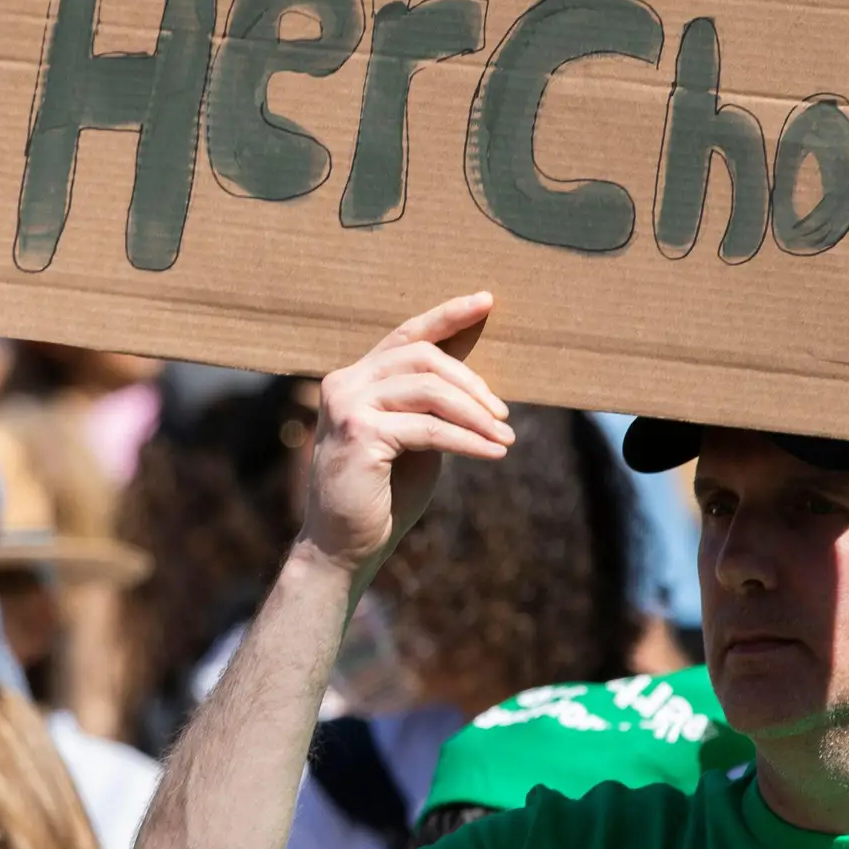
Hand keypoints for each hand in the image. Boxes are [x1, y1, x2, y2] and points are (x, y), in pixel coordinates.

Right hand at [299, 295, 511, 579]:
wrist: (343, 547)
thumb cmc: (382, 495)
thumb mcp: (414, 439)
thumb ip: (430, 406)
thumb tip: (475, 381)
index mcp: (356, 379)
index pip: (407, 336)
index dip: (448, 315)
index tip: (486, 301)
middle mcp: (345, 383)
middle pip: (424, 358)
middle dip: (472, 382)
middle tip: (505, 415)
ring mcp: (348, 406)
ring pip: (429, 389)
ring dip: (476, 414)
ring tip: (505, 438)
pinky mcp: (360, 434)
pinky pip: (428, 428)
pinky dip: (467, 440)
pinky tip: (493, 453)